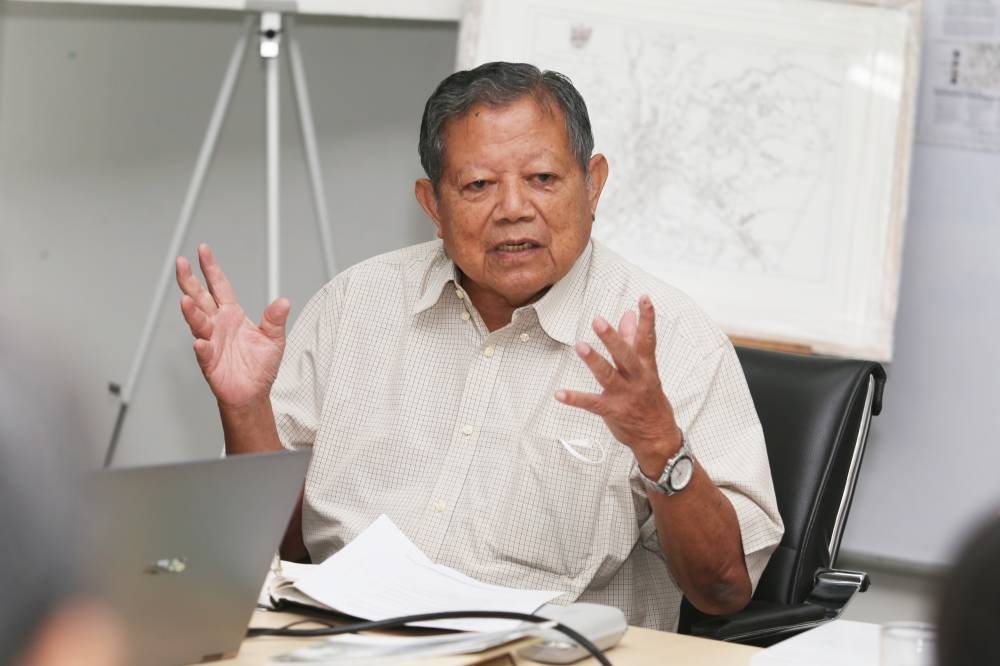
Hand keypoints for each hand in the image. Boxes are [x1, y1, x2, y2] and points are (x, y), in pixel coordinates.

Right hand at [175, 244, 290, 409]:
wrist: (253, 393)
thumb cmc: (260, 366)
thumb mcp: (274, 339)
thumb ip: (275, 320)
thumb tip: (283, 302)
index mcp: (232, 315)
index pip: (220, 287)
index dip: (211, 269)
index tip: (202, 251)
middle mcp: (218, 325)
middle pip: (201, 299)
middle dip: (190, 281)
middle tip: (181, 264)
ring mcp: (212, 342)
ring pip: (199, 323)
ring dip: (192, 313)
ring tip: (186, 300)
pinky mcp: (210, 362)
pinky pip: (205, 353)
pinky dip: (202, 347)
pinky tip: (200, 341)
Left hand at [555, 295, 681, 475]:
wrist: (657, 436)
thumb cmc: (650, 400)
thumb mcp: (646, 369)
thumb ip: (634, 341)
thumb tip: (628, 316)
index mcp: (646, 367)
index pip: (647, 339)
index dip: (647, 318)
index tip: (643, 299)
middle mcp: (636, 379)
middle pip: (625, 355)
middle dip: (613, 338)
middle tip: (599, 321)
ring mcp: (624, 396)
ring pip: (608, 376)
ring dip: (594, 361)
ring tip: (580, 346)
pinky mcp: (612, 411)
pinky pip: (592, 404)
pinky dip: (575, 399)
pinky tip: (560, 394)